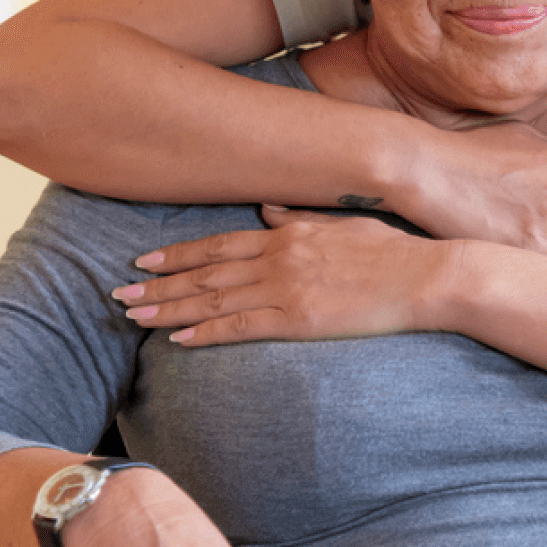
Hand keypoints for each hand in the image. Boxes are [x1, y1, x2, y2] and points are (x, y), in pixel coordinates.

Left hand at [116, 209, 459, 345]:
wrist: (427, 276)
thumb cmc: (393, 251)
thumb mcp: (342, 223)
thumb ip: (299, 216)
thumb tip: (266, 207)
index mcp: (288, 233)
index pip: (219, 244)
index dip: (178, 254)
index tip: (144, 259)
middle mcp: (279, 257)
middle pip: (205, 273)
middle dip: (158, 283)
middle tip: (118, 292)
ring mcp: (287, 288)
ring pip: (213, 299)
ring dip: (169, 308)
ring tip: (133, 316)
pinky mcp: (300, 320)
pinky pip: (242, 327)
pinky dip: (206, 333)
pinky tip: (179, 339)